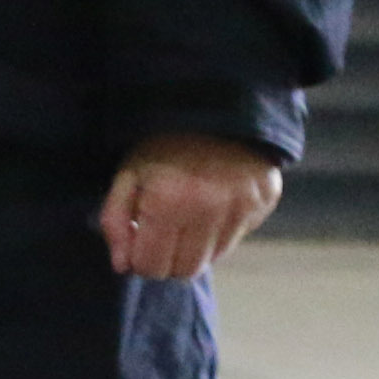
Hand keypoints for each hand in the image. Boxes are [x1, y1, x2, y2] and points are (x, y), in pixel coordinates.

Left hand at [102, 134, 281, 281]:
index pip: (152, 266)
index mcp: (167, 202)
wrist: (218, 108)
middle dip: (166, 261)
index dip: (139, 262)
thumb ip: (115, 221)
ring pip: (212, 258)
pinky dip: (218, 233)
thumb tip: (122, 266)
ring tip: (185, 217)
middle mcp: (208, 210)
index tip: (137, 248)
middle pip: (184, 270)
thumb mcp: (128, 174)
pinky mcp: (264, 204)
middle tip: (160, 237)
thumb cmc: (164, 143)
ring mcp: (241, 208)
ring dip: (193, 248)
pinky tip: (210, 206)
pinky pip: (236, 239)